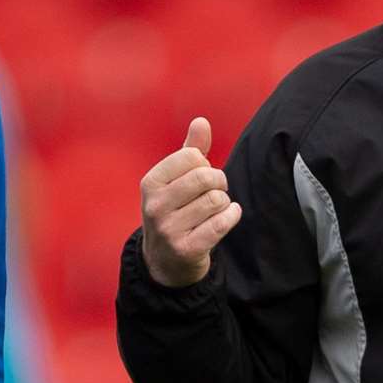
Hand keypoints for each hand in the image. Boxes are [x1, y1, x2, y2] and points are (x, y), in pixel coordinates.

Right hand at [139, 117, 242, 287]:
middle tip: (216, 191)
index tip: (202, 177)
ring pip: (216, 200)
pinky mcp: (187, 249)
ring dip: (224, 203)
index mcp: (150, 183)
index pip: (191, 157)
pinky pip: (222, 222)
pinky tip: (227, 217)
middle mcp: (154, 206)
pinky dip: (231, 216)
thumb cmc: (175, 210)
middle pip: (205, 177)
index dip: (205, 164)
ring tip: (215, 209)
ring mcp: (169, 229)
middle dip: (219, 182)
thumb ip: (191, 150)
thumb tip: (201, 121)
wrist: (165, 261)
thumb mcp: (176, 180)